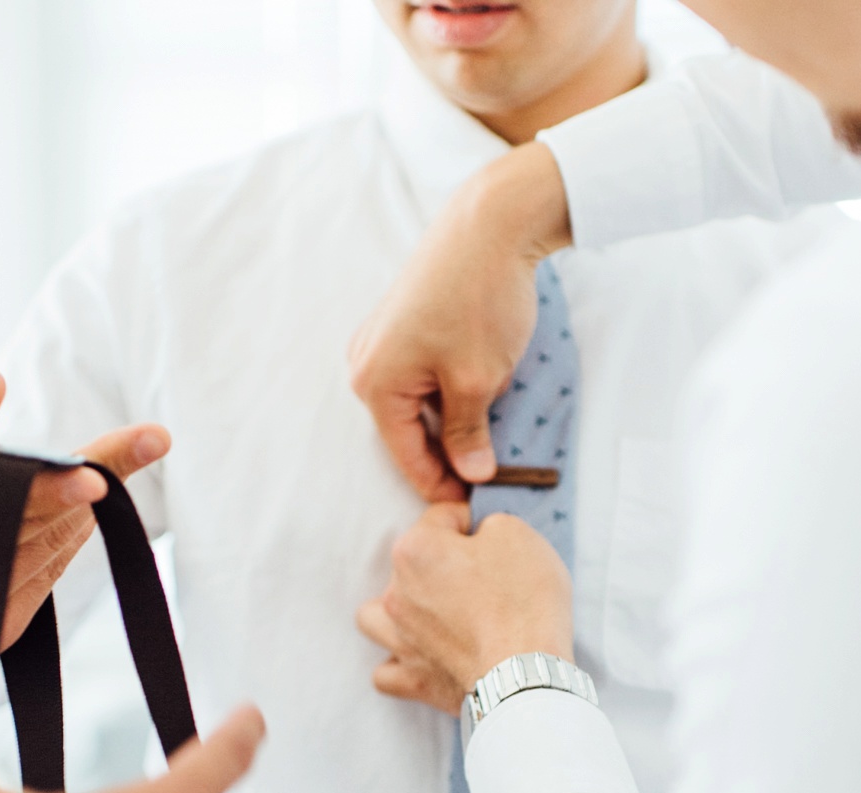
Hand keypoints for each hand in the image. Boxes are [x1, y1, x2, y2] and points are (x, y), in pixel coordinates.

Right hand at [0, 372, 170, 684]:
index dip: (41, 489)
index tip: (98, 474)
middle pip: (24, 530)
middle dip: (84, 488)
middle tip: (141, 445)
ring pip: (42, 558)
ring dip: (74, 517)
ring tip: (89, 480)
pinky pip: (40, 588)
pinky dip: (58, 549)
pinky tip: (58, 521)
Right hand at [349, 141, 571, 499]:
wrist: (491, 223)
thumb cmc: (480, 298)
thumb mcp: (478, 379)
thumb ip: (468, 433)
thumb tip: (470, 471)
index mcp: (375, 383)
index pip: (406, 456)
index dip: (443, 483)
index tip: (476, 500)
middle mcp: (366, 363)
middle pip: (409, 430)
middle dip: (450, 445)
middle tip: (493, 463)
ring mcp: (381, 340)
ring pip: (420, 401)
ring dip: (456, 412)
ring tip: (494, 409)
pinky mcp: (402, 322)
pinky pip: (424, 373)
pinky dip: (453, 384)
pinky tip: (485, 377)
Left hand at [357, 503, 572, 713]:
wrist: (527, 673)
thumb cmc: (523, 600)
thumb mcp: (516, 533)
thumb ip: (487, 523)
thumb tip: (480, 537)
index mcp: (415, 549)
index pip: (442, 518)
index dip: (474, 524)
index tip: (498, 544)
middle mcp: (396, 592)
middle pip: (408, 566)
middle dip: (440, 567)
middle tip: (483, 581)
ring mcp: (400, 639)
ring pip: (374, 617)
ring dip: (395, 613)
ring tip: (428, 615)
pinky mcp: (413, 681)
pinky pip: (386, 672)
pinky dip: (401, 665)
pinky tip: (423, 660)